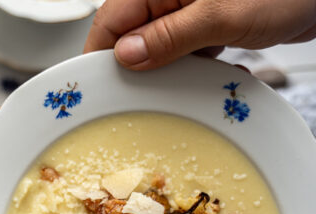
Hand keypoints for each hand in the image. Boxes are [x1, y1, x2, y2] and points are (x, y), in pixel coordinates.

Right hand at [84, 0, 315, 69]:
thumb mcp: (220, 16)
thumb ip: (169, 36)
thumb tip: (127, 56)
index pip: (109, 24)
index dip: (98, 57)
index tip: (95, 88)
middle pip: (129, 39)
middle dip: (134, 71)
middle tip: (140, 98)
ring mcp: (186, 13)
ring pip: (157, 51)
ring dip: (169, 74)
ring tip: (186, 85)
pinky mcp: (205, 26)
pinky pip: (184, 53)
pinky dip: (194, 70)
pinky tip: (212, 75)